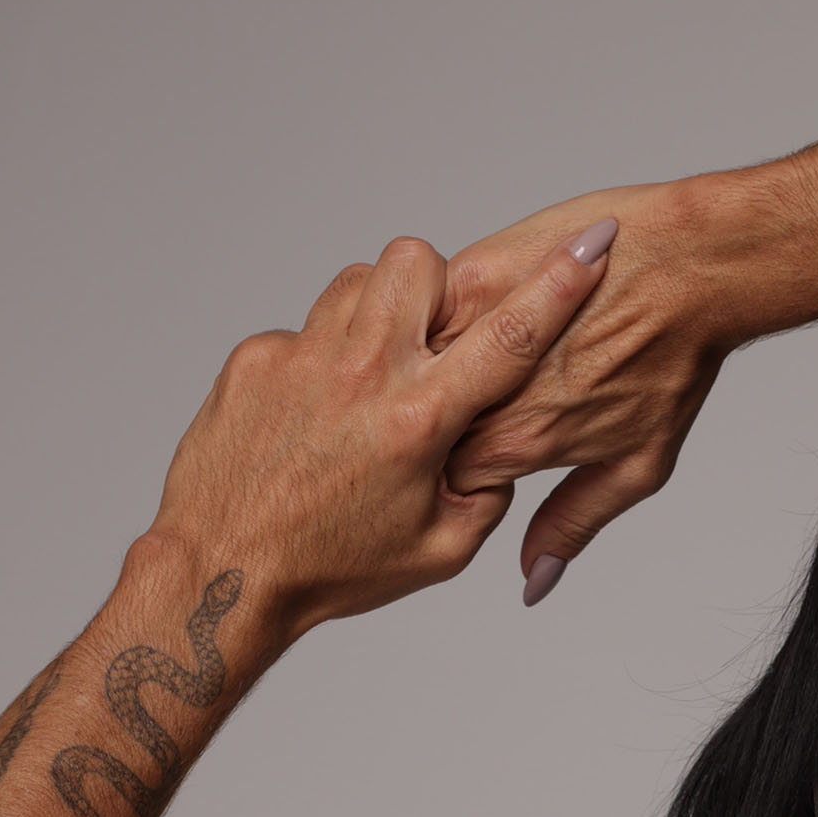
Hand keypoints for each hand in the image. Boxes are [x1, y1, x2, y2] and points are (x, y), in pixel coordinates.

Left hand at [144, 222, 618, 639]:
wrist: (225, 568)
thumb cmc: (336, 570)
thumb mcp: (438, 551)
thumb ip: (487, 497)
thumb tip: (498, 456)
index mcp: (420, 422)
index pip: (507, 338)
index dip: (558, 289)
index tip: (593, 246)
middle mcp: (362, 374)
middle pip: (419, 264)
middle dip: (437, 290)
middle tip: (432, 346)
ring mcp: (303, 357)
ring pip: (360, 280)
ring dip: (383, 315)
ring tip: (378, 382)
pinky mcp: (257, 358)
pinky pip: (308, 328)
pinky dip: (328, 359)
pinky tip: (321, 416)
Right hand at [435, 180, 759, 599]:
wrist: (695, 267)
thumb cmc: (675, 362)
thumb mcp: (639, 465)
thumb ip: (573, 522)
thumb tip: (533, 580)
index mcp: (522, 442)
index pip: (443, 477)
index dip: (450, 469)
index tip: (469, 457)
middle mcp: (492, 389)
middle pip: (421, 422)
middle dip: (431, 418)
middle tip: (465, 402)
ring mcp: (479, 326)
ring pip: (412, 361)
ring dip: (426, 364)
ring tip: (464, 356)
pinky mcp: (477, 270)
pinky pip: (428, 303)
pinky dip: (437, 314)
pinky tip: (473, 312)